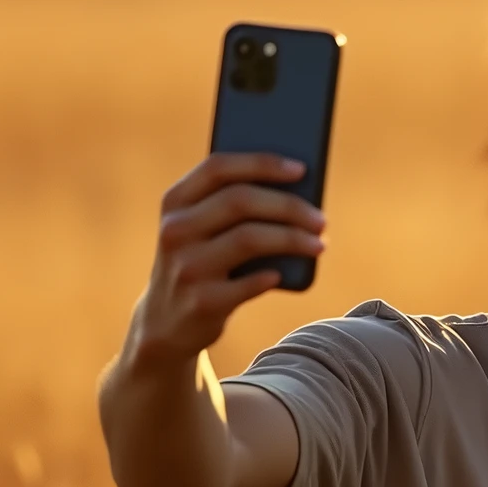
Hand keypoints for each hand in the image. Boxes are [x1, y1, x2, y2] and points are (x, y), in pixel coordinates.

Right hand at [132, 153, 326, 363]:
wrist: (167, 323)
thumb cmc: (201, 263)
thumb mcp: (199, 229)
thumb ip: (231, 207)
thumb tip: (299, 193)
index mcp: (175, 202)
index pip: (218, 167)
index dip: (261, 163)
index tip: (301, 169)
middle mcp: (176, 230)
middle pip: (240, 200)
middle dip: (288, 206)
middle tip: (320, 219)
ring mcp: (187, 266)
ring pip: (248, 238)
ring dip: (292, 239)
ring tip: (319, 245)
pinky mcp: (202, 302)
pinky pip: (249, 283)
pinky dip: (271, 276)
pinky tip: (283, 274)